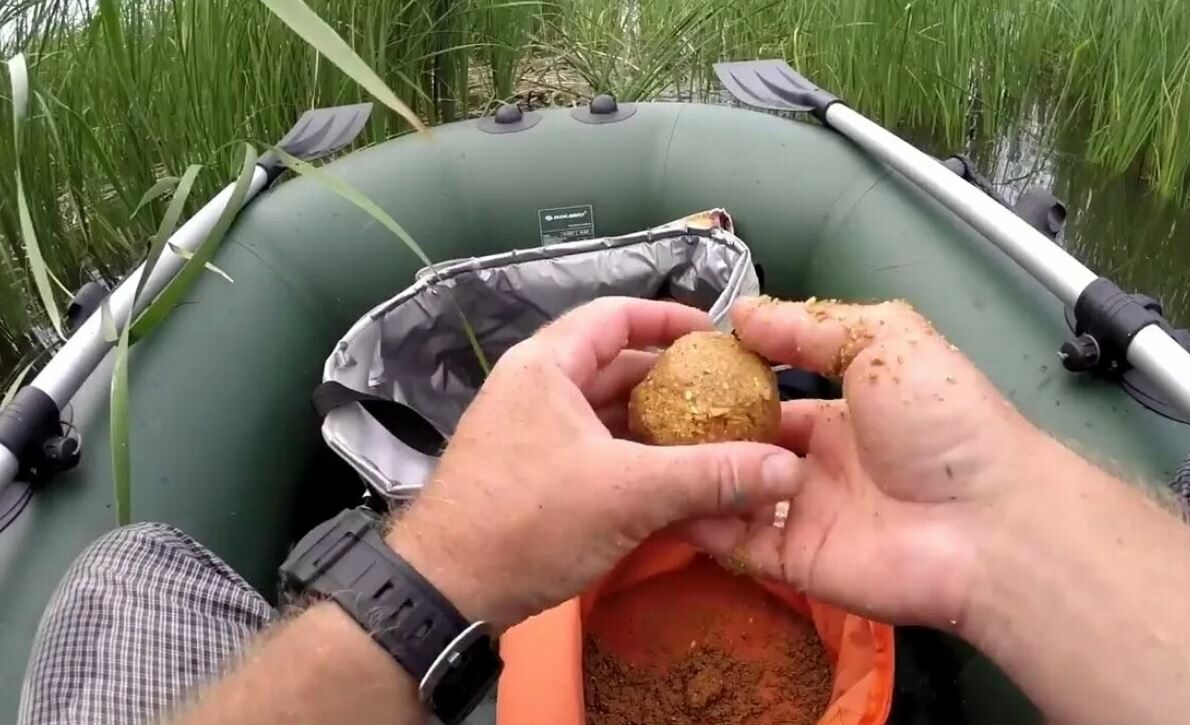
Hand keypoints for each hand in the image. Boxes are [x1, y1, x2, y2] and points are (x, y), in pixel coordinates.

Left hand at [387, 298, 803, 632]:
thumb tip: (787, 468)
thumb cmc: (528, 522)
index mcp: (547, 366)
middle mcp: (536, 388)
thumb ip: (710, 476)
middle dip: (675, 385)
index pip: (614, 315)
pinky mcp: (532, 474)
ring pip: (608, 416)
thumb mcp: (629, 494)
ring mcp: (531, 433)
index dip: (669, 319)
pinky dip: (635, 463)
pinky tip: (675, 486)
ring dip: (659, 430)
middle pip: (616, 367)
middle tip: (730, 400)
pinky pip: (595, 452)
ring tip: (715, 445)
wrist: (445, 592)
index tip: (717, 338)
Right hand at [683, 297, 1063, 628]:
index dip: (732, 382)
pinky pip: (737, 542)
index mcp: (847, 412)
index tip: (682, 367)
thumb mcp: (883, 341)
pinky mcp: (796, 562)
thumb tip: (740, 310)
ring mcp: (807, 514)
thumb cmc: (943, 421)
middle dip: (702, 430)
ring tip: (641, 451)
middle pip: (746, 446)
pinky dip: (700, 523)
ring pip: (733, 492)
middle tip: (646, 412)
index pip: (774, 395)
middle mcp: (823, 464)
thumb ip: (810, 325)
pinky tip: (662, 495)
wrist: (987, 522)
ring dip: (693, 473)